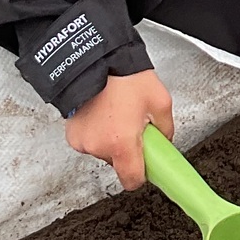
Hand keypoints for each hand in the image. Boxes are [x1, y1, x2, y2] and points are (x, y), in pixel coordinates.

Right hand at [64, 70, 172, 190]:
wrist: (96, 59)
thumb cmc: (124, 76)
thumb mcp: (160, 101)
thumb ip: (166, 129)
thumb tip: (165, 141)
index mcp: (122, 143)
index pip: (132, 180)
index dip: (142, 174)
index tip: (148, 166)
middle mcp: (99, 146)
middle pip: (119, 162)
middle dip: (128, 148)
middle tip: (133, 124)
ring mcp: (83, 141)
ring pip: (104, 151)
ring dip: (112, 138)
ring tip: (117, 112)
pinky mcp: (72, 134)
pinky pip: (91, 141)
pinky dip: (98, 131)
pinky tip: (102, 113)